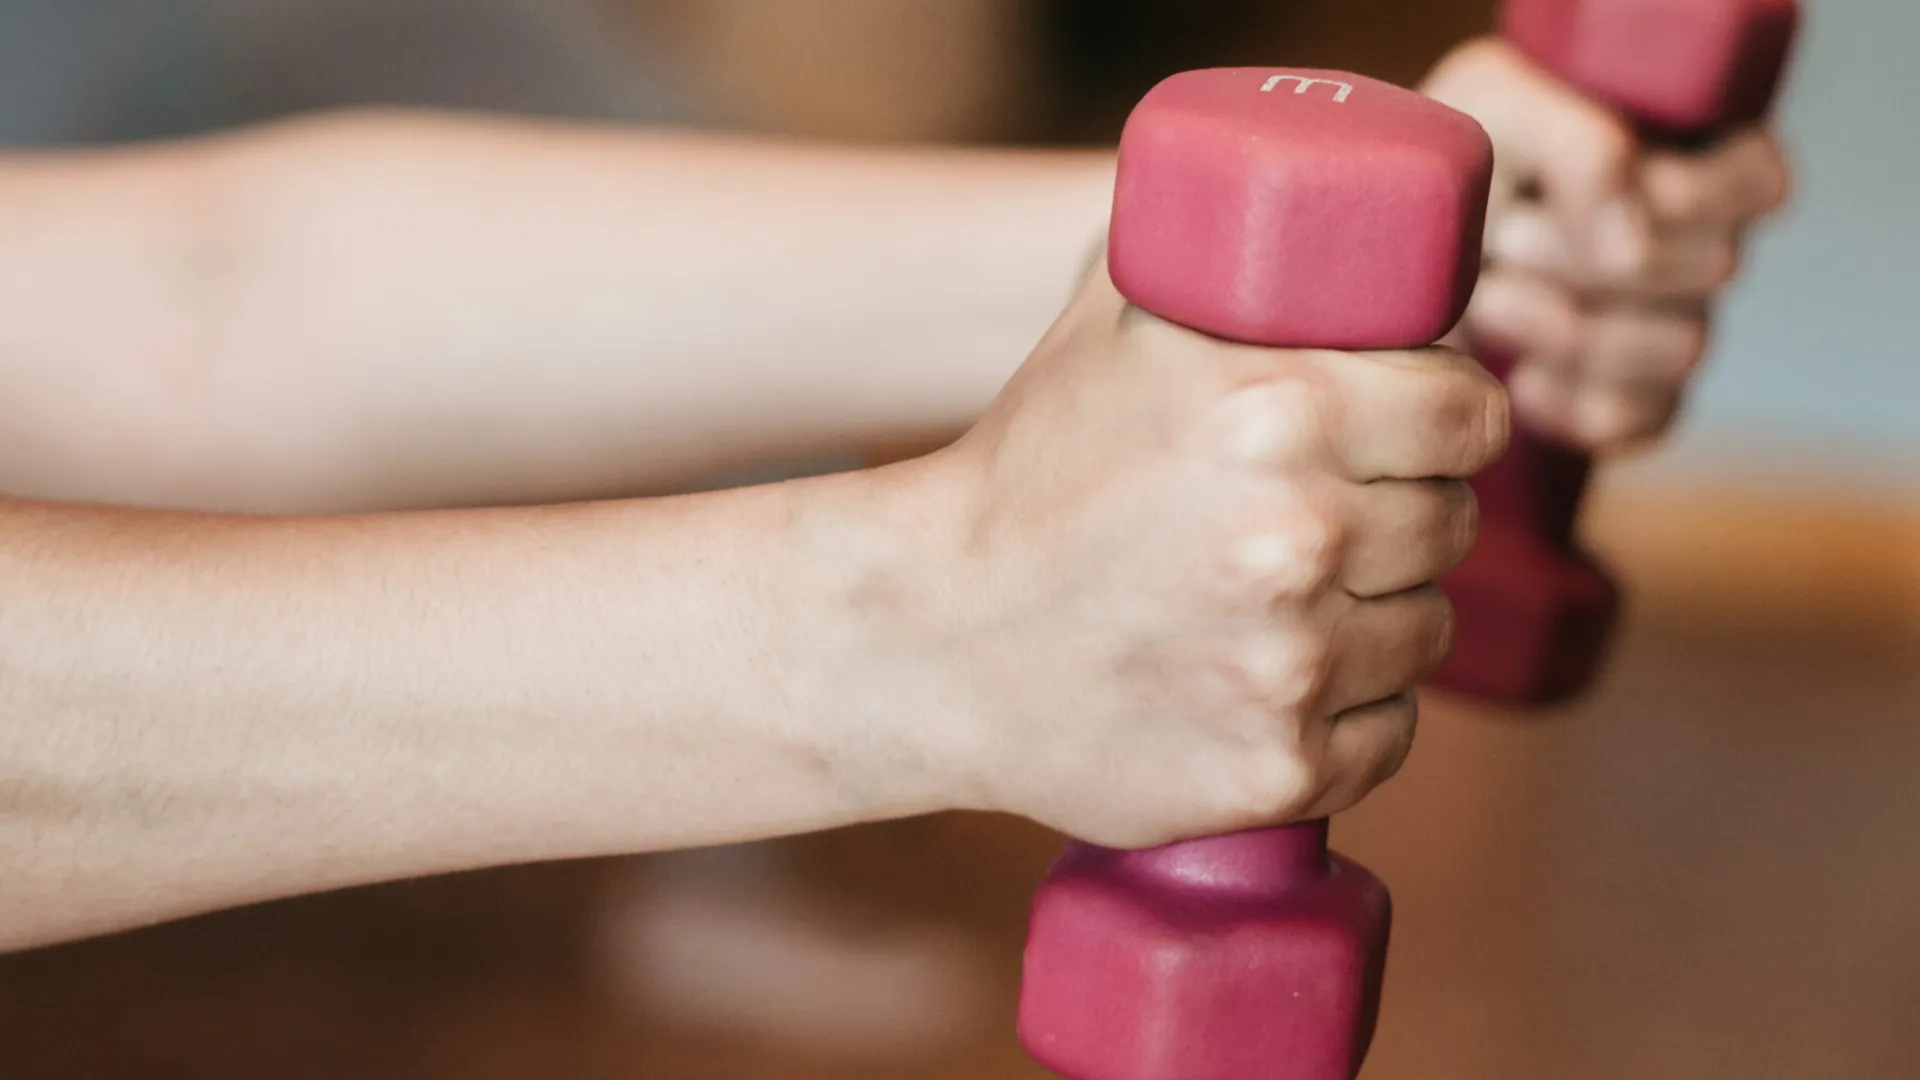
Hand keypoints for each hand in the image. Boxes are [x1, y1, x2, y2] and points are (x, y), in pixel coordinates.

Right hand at [894, 263, 1507, 849]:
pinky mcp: (1279, 769)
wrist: (924, 637)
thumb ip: (1227, 262)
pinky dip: (1348, 713)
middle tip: (1326, 519)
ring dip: (1377, 615)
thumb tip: (1329, 224)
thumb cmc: (1025, 472)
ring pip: (1425, 633)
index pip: (1471, 415)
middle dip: (1403, 515)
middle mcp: (1300, 540)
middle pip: (1453, 524)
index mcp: (1280, 412)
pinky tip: (1271, 682)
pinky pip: (1389, 733)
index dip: (1448, 421)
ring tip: (1283, 603)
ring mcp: (1292, 668)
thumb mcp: (1113, 326)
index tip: (1418, 435)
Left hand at [1423, 38, 1791, 450]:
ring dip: (1565, 325)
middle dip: (1587, 256)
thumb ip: (1580, 148)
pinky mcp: (1632, 402)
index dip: (1677, 193)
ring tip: (1489, 298)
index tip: (1571, 189)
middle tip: (1506, 240)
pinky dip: (1563, 401)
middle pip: (1712, 267)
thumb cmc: (1454, 166)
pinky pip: (1635, 420)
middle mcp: (1701, 246)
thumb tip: (1634, 247)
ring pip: (1681, 348)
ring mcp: (1673, 329)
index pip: (1757, 183)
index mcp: (1696, 156)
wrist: (1387, 259)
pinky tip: (1514, 373)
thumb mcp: (1498, 107)